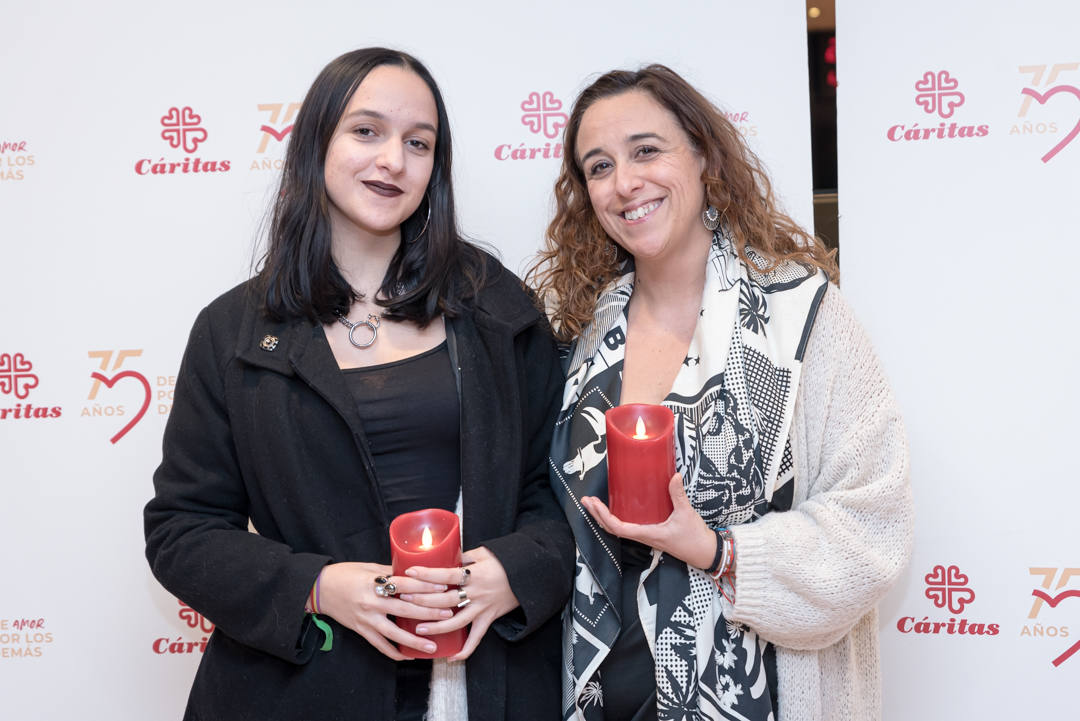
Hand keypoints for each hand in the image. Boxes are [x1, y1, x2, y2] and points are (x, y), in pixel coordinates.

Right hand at [316, 562, 452, 659]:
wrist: (319, 589)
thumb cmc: (345, 574)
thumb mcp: (369, 567)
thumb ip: (391, 572)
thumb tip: (415, 572)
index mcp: (375, 582)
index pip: (406, 584)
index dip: (426, 586)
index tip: (444, 588)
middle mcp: (372, 602)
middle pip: (406, 608)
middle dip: (429, 613)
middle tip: (448, 616)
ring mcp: (366, 618)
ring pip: (395, 633)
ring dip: (415, 640)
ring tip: (433, 646)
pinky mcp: (361, 630)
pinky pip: (380, 645)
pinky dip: (395, 652)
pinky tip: (408, 656)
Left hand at [399, 546, 520, 660]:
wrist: (531, 573)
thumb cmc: (505, 560)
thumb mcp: (483, 553)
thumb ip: (462, 558)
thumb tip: (441, 558)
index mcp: (475, 574)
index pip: (446, 574)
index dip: (427, 574)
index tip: (410, 572)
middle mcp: (477, 593)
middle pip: (446, 599)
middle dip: (423, 600)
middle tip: (404, 599)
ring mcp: (483, 608)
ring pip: (457, 621)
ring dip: (437, 626)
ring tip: (418, 629)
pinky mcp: (490, 618)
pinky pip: (477, 638)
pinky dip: (465, 650)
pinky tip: (451, 657)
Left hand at [581, 473, 716, 569]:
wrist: (705, 553)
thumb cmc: (695, 538)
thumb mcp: (687, 514)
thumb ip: (678, 495)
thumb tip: (674, 476)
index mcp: (648, 534)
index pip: (618, 528)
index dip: (604, 517)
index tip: (594, 504)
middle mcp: (643, 537)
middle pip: (612, 529)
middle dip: (597, 516)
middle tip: (586, 500)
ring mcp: (646, 536)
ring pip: (618, 530)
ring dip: (604, 518)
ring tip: (594, 504)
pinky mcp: (651, 533)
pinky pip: (628, 528)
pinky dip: (616, 519)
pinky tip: (615, 509)